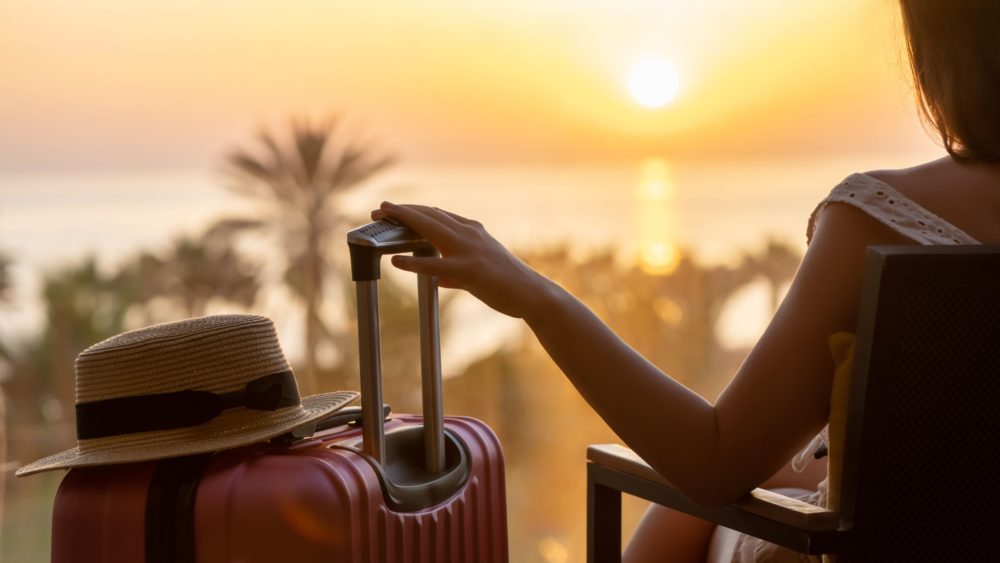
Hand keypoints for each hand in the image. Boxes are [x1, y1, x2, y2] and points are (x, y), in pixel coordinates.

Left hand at [372, 202, 555, 318]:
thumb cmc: (508, 285)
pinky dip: (413, 262)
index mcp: (473, 232)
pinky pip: (434, 265)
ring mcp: (469, 250)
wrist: (533, 294)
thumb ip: (456, 273)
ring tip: (381, 219)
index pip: (438, 215)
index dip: (415, 211)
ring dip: (403, 221)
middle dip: (402, 210)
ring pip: (430, 229)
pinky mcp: (468, 270)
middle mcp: (470, 234)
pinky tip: (396, 261)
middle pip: (430, 215)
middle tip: (379, 209)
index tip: (396, 209)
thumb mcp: (479, 273)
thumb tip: (438, 279)